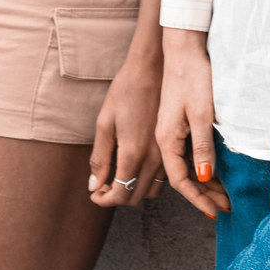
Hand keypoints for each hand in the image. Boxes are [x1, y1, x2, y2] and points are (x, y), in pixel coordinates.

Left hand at [89, 36, 165, 207]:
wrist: (153, 69)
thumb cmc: (125, 92)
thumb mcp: (105, 123)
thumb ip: (100, 158)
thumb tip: (95, 185)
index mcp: (133, 153)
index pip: (120, 195)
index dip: (104, 200)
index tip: (95, 194)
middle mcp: (153, 158)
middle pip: (135, 197)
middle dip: (117, 197)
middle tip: (104, 185)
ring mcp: (167, 154)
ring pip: (151, 191)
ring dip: (133, 190)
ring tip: (119, 177)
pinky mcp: (175, 148)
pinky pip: (162, 178)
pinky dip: (148, 180)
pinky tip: (136, 166)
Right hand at [156, 29, 229, 219]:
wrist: (183, 50)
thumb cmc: (192, 79)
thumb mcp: (201, 114)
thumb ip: (202, 147)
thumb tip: (205, 177)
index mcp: (166, 140)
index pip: (180, 180)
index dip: (198, 199)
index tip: (215, 213)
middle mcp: (166, 140)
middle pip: (184, 177)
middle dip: (205, 195)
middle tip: (227, 208)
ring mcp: (172, 133)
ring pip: (188, 166)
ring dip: (206, 183)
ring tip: (227, 196)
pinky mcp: (180, 124)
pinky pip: (190, 153)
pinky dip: (204, 166)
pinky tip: (218, 172)